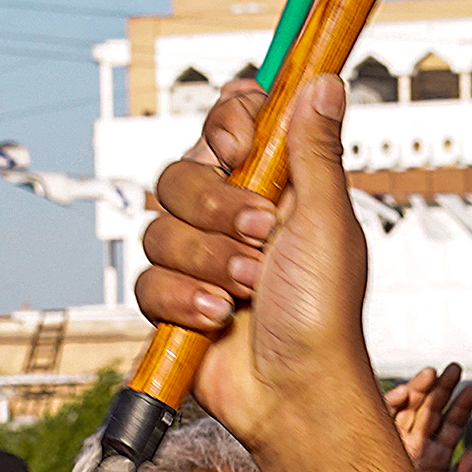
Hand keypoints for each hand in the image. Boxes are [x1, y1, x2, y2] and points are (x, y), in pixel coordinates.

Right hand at [132, 82, 415, 471]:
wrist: (294, 392)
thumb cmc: (325, 313)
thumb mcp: (326, 220)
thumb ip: (314, 149)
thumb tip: (324, 79)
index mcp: (274, 187)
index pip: (230, 124)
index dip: (226, 124)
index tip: (239, 146)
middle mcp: (232, 216)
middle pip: (181, 172)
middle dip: (216, 208)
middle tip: (261, 237)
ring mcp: (200, 258)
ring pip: (158, 226)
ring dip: (206, 262)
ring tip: (247, 290)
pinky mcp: (172, 300)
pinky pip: (145, 280)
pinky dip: (182, 300)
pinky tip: (217, 318)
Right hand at [384, 363, 471, 471]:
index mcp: (435, 458)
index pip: (451, 427)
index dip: (462, 407)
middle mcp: (415, 447)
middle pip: (431, 411)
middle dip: (442, 389)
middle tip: (456, 368)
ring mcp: (394, 444)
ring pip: (408, 410)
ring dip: (419, 390)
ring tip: (432, 373)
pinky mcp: (374, 446)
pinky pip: (382, 419)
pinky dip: (391, 404)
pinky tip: (404, 392)